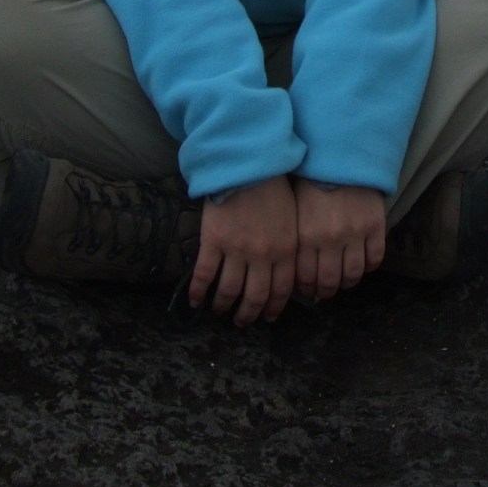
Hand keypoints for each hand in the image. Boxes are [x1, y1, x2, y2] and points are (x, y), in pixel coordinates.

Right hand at [189, 175, 298, 324]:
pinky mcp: (213, 241)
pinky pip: (204, 275)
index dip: (272, 307)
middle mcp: (262, 256)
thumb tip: (287, 273)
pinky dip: (198, 292)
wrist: (248, 164)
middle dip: (248, 314)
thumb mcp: (292, 219)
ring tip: (219, 312)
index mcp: (286, 250)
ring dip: (223, 306)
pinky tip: (195, 301)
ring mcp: (236, 250)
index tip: (266, 316)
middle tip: (242, 322)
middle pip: (254, 296)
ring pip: (228, 290)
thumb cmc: (274, 188)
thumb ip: (290, 247)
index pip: (281, 291)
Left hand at [292, 180, 386, 301]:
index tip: (306, 289)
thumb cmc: (312, 179)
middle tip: (325, 290)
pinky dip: (369, 266)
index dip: (305, 288)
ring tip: (344, 280)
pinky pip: (375, 258)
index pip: (304, 277)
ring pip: (353, 274)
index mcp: (305, 235)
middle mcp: (329, 239)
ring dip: (347, 283)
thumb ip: (294, 237)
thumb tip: (289, 265)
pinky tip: (363, 263)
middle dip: (325, 291)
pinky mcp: (376, 227)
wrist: (342, 153)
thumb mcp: (294, 207)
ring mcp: (355, 234)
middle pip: (328, 281)